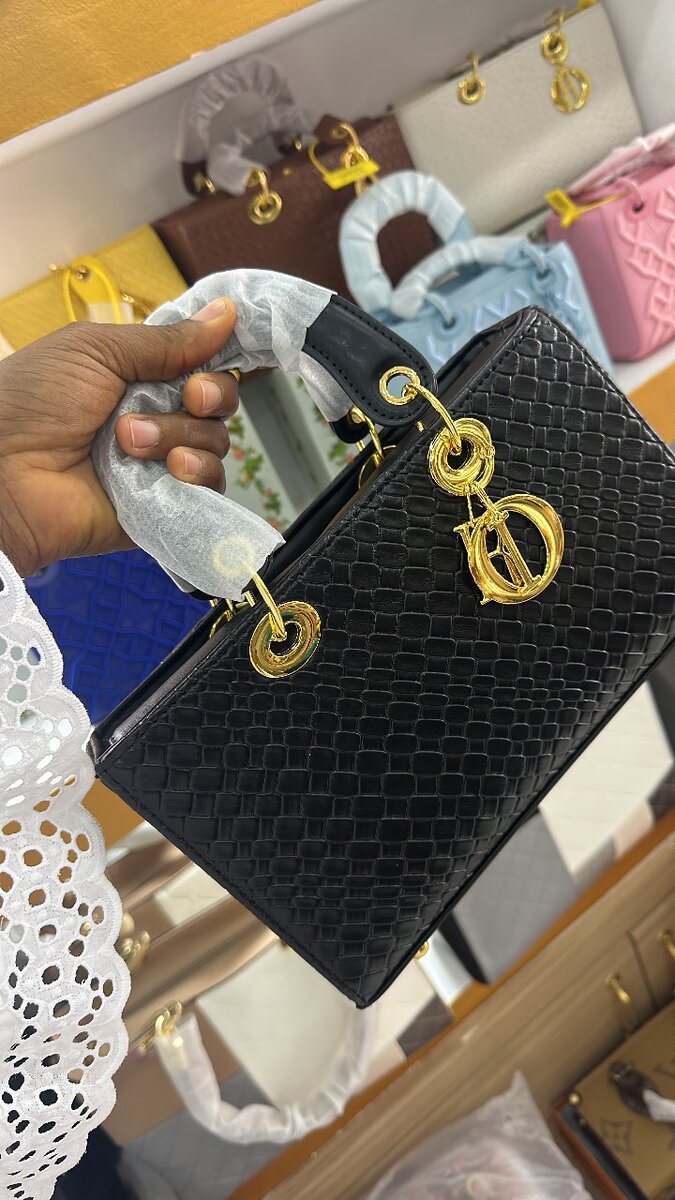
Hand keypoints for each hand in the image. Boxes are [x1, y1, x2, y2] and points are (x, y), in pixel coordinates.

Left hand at [0, 297, 237, 575]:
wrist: (3, 473)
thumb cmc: (34, 403)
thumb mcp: (97, 351)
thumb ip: (167, 340)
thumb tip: (226, 312)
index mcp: (137, 378)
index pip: (201, 367)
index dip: (214, 366)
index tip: (206, 363)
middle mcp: (154, 419)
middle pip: (218, 406)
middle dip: (209, 397)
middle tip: (188, 398)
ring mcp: (159, 465)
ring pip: (215, 444)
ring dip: (182, 436)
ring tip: (131, 442)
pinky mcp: (164, 506)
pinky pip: (210, 490)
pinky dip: (199, 474)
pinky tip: (171, 469)